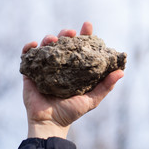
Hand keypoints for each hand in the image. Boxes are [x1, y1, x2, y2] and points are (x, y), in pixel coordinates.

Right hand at [22, 22, 123, 138]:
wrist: (50, 123)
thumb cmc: (71, 112)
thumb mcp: (92, 99)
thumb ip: (106, 86)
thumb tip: (122, 72)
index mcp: (74, 69)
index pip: (80, 48)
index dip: (84, 35)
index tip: (87, 25)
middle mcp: (60, 66)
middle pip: (63, 43)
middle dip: (66, 34)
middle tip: (71, 33)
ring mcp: (45, 68)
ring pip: (46, 46)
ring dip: (49, 38)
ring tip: (53, 39)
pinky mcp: (30, 72)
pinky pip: (27, 56)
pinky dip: (28, 48)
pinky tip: (34, 45)